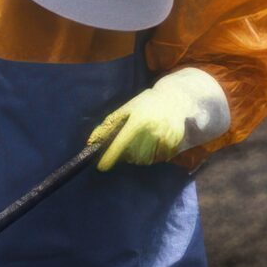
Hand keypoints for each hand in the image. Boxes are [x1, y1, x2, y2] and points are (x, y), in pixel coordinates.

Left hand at [88, 70, 230, 171]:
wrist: (174, 99)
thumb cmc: (146, 103)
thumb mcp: (126, 109)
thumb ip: (109, 125)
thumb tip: (92, 141)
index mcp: (137, 121)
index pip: (120, 143)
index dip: (110, 156)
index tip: (102, 167)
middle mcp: (151, 131)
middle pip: (132, 155)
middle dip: (126, 155)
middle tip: (128, 145)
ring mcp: (164, 139)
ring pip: (145, 159)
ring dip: (139, 156)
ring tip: (142, 142)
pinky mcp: (173, 144)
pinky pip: (158, 158)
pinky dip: (153, 155)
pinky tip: (154, 142)